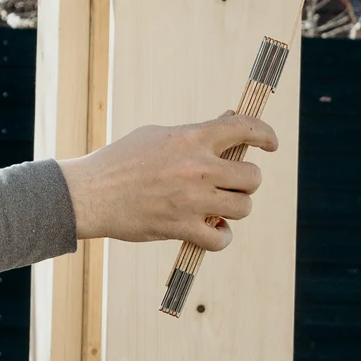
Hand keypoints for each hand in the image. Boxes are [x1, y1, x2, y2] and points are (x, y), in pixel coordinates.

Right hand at [59, 114, 276, 247]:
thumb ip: (195, 132)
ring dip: (234, 210)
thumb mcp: (157, 135)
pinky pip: (221, 239)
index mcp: (191, 138)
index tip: (271, 143)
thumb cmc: (120, 161)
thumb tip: (229, 121)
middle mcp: (197, 167)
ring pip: (243, 208)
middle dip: (245, 183)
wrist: (90, 192)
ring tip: (217, 209)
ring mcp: (191, 199)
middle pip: (252, 177)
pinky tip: (210, 232)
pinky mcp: (181, 227)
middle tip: (230, 186)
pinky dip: (220, 238)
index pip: (245, 128)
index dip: (265, 134)